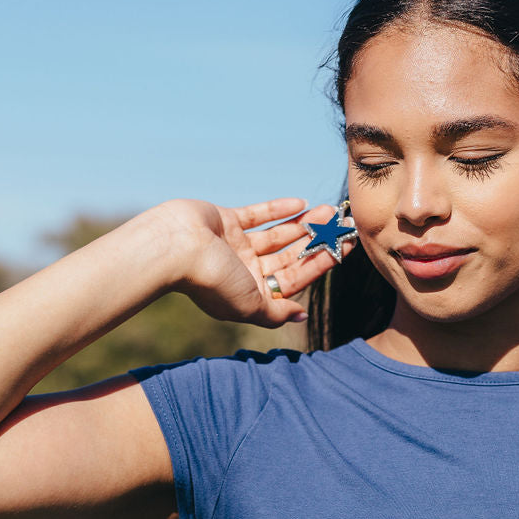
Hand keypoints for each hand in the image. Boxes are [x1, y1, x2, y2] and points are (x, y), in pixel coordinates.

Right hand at [157, 196, 357, 328]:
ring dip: (302, 224)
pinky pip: (256, 215)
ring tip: (328, 212)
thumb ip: (276, 312)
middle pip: (289, 256)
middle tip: (342, 226)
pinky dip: (277, 209)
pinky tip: (300, 203)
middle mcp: (245, 271)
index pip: (295, 279)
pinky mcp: (225, 222)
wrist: (173, 249)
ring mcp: (235, 245)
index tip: (345, 249)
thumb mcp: (251, 305)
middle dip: (316, 242)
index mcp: (252, 293)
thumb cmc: (212, 281)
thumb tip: (301, 316)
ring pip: (277, 234)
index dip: (321, 264)